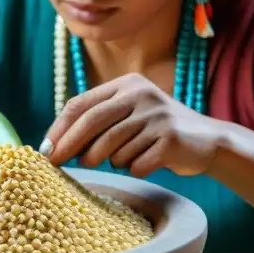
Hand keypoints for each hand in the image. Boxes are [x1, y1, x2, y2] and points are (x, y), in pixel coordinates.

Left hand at [41, 74, 219, 177]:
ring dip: (107, 160)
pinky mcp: (171, 139)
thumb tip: (55, 146)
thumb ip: (100, 121)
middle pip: (93, 122)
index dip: (59, 128)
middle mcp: (142, 94)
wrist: (208, 141)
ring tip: (116, 160)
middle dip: (70, 146)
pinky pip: (136, 163)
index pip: (82, 103)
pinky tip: (146, 163)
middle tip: (56, 165)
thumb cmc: (157, 132)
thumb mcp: (130, 114)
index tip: (45, 151)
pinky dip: (134, 168)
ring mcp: (158, 116)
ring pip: (112, 147)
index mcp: (128, 84)